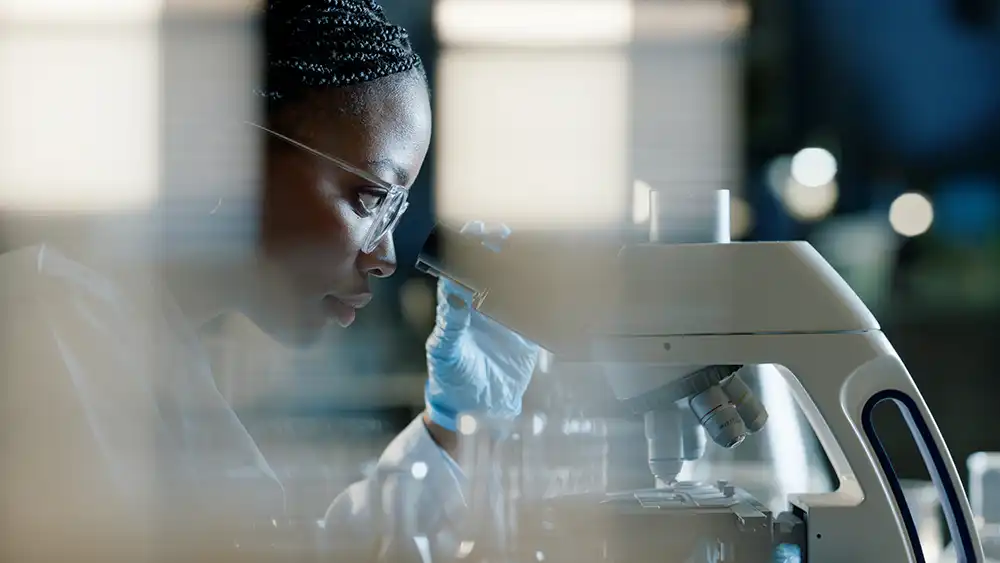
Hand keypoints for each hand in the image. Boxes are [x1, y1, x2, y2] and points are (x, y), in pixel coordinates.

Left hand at [424, 221, 540, 434]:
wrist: (476, 408)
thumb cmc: (451, 379)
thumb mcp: (447, 351)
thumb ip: (451, 324)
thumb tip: (454, 294)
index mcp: (458, 307)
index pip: (462, 268)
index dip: (470, 247)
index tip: (478, 228)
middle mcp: (481, 308)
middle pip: (489, 270)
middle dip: (498, 248)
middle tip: (508, 228)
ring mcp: (503, 319)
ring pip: (512, 284)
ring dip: (520, 265)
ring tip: (533, 243)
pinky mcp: (522, 334)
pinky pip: (532, 309)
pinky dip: (541, 295)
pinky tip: (551, 277)